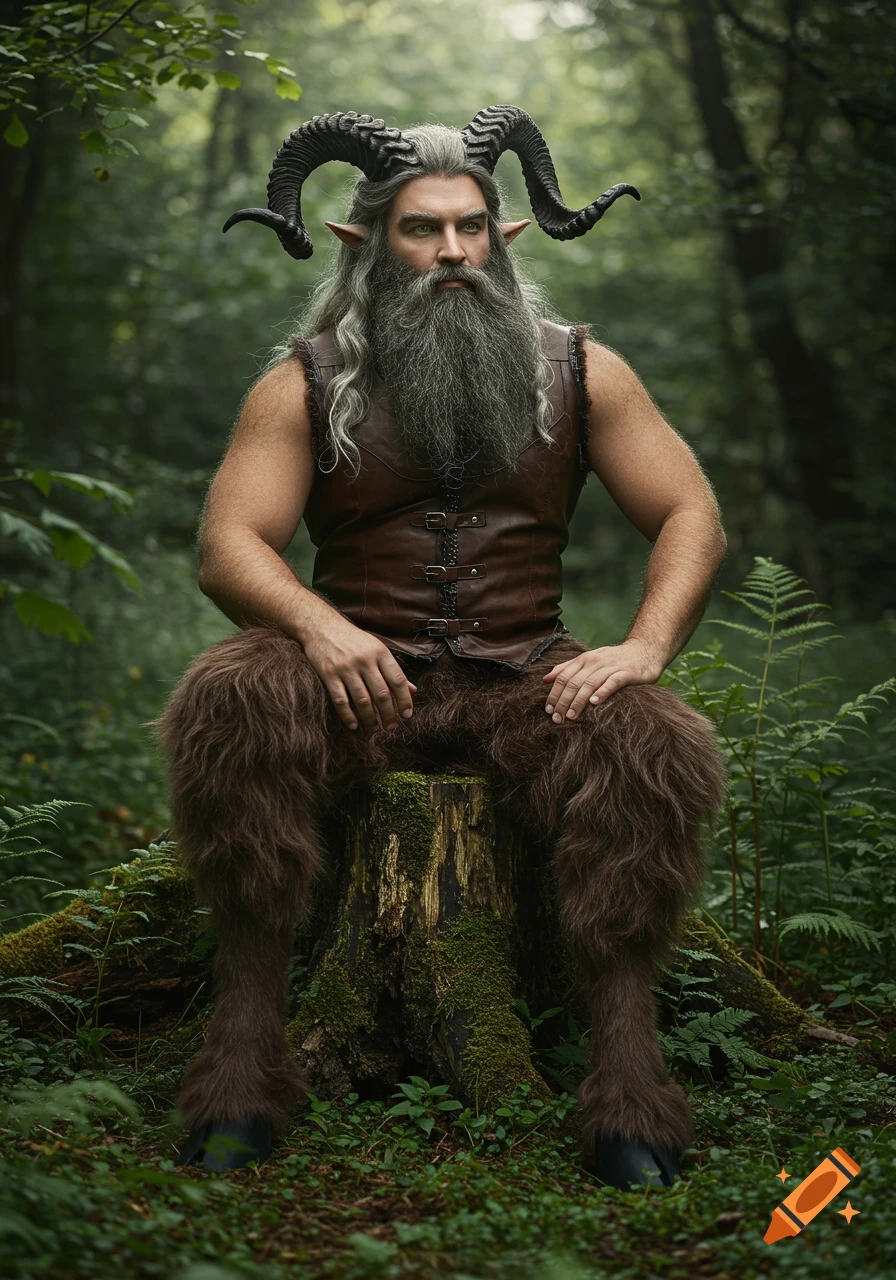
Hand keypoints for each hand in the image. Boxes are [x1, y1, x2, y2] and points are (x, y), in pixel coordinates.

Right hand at [300, 615, 416, 731]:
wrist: (321, 626)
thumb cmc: (352, 639)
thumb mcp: (376, 648)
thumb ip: (392, 670)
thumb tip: (412, 690)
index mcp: (380, 653)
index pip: (398, 681)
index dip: (405, 700)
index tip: (407, 715)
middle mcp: (365, 660)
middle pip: (382, 694)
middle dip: (388, 715)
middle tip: (391, 728)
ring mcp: (346, 668)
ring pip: (362, 700)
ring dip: (369, 719)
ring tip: (373, 729)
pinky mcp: (329, 674)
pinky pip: (341, 701)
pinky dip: (348, 716)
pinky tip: (354, 725)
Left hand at [541, 640, 664, 722]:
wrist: (645, 650)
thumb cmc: (614, 659)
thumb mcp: (589, 660)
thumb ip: (568, 668)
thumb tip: (545, 679)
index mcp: (584, 659)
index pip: (563, 676)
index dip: (554, 693)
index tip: (548, 710)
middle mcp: (595, 662)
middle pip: (574, 682)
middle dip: (563, 701)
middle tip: (557, 718)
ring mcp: (611, 666)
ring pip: (590, 683)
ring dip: (578, 700)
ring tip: (571, 716)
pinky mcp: (627, 673)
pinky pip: (613, 682)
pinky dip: (602, 692)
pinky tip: (594, 702)